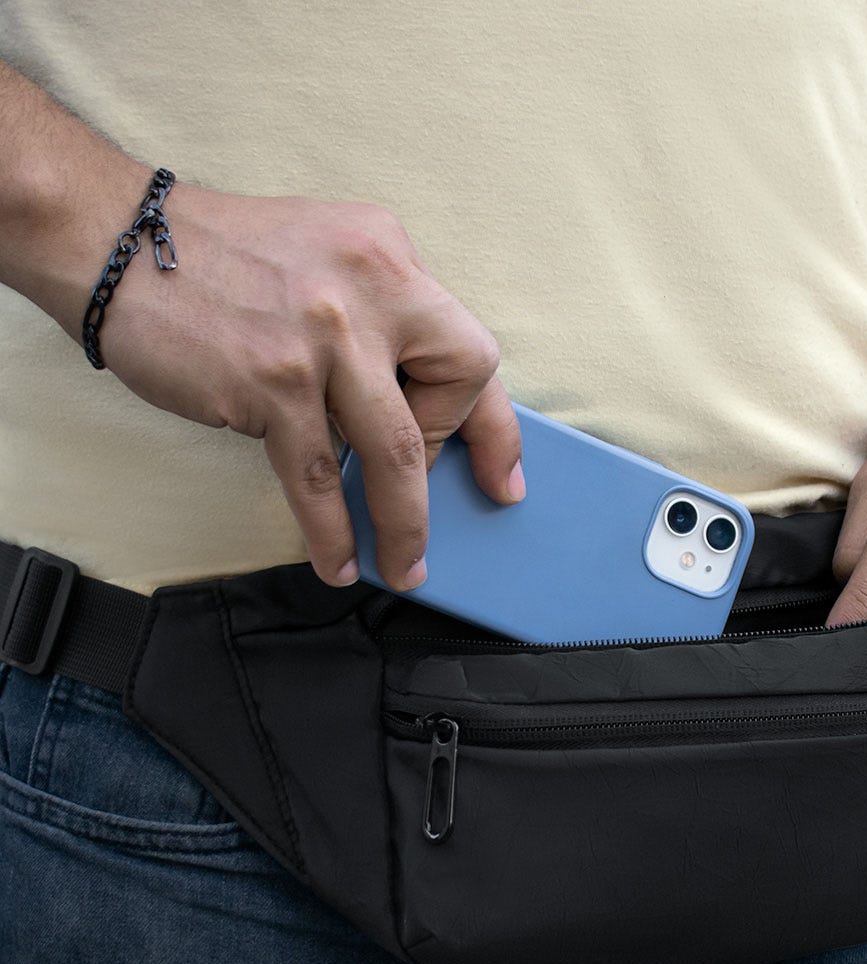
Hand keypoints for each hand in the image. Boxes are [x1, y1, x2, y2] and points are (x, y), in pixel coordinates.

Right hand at [101, 183, 523, 590]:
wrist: (111, 240)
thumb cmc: (221, 260)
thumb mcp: (327, 259)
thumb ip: (378, 322)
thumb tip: (415, 420)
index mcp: (390, 256)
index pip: (472, 349)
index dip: (492, 424)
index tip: (503, 476)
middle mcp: (370, 287)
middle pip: (454, 391)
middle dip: (448, 466)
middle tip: (431, 510)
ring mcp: (323, 335)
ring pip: (394, 452)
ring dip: (402, 525)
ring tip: (401, 567)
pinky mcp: (272, 381)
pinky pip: (318, 477)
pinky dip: (332, 530)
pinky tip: (337, 559)